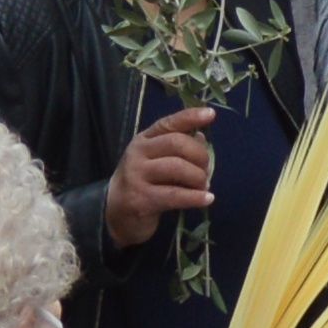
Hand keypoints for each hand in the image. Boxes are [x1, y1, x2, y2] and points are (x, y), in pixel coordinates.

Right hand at [106, 108, 222, 247]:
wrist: (115, 213)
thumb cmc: (143, 182)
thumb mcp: (155, 160)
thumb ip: (177, 147)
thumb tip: (201, 137)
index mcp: (144, 140)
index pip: (168, 123)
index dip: (190, 117)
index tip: (211, 114)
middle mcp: (138, 154)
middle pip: (176, 143)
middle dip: (200, 155)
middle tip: (207, 169)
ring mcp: (137, 176)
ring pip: (177, 168)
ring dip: (198, 177)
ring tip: (204, 186)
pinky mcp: (141, 199)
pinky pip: (175, 195)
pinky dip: (195, 197)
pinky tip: (207, 199)